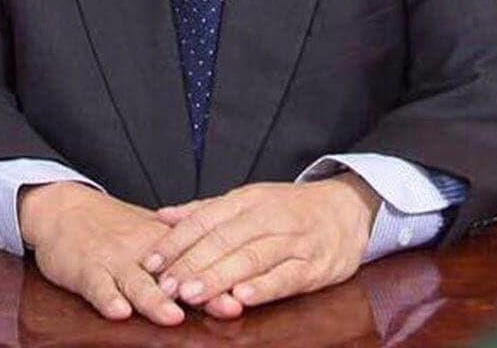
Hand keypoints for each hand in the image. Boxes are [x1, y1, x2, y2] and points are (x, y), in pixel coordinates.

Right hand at [17, 182, 242, 324]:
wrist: (65, 209)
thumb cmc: (112, 226)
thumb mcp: (149, 231)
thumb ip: (183, 247)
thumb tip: (228, 261)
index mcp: (162, 240)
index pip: (197, 257)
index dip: (223, 274)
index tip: (247, 289)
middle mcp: (142, 249)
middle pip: (175, 272)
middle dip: (200, 290)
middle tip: (226, 306)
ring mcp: (114, 260)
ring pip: (138, 281)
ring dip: (156, 300)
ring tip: (173, 316)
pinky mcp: (86, 270)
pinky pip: (98, 286)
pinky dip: (108, 299)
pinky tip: (119, 312)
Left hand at [141, 173, 380, 308]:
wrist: (346, 208)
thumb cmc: (289, 208)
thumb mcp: (248, 200)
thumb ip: (205, 210)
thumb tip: (162, 216)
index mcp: (248, 199)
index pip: (205, 218)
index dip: (177, 240)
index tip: (150, 261)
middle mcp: (268, 216)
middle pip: (224, 239)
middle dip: (192, 263)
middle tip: (165, 285)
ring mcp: (292, 240)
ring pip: (251, 257)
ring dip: (219, 276)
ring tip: (192, 293)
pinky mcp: (314, 265)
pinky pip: (285, 276)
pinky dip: (263, 287)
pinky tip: (242, 298)